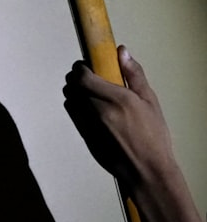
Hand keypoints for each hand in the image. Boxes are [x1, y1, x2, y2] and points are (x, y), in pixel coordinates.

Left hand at [63, 45, 176, 189]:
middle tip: (90, 77)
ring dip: (75, 91)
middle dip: (77, 77)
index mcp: (117, 99)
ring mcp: (88, 124)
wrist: (146, 170)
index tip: (89, 65)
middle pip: (71, 85)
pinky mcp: (83, 134)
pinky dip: (76, 105)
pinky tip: (90, 107)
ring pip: (68, 98)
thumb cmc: (153, 136)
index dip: (81, 67)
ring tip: (91, 92)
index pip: (82, 76)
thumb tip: (121, 52)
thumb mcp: (150, 101)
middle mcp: (98, 110)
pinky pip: (71, 112)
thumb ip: (133, 74)